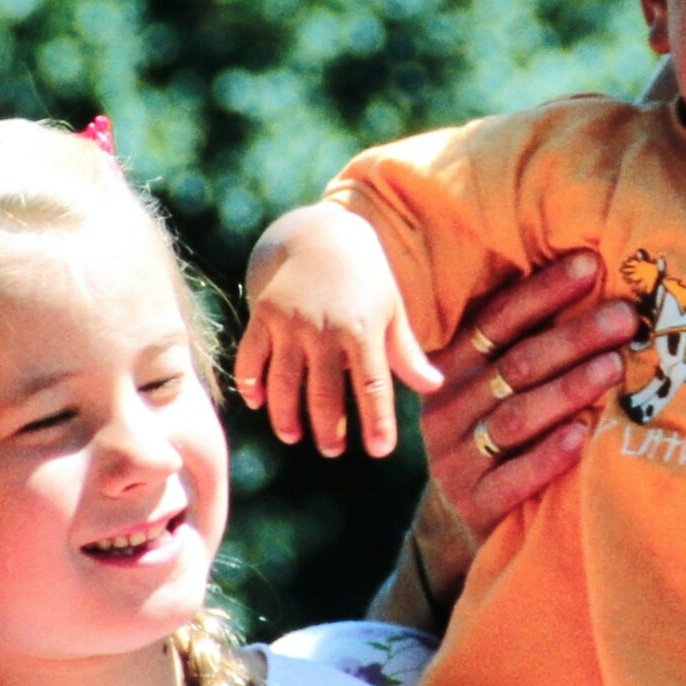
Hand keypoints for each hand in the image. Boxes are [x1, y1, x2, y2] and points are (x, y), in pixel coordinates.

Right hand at [234, 205, 441, 457]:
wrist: (321, 233)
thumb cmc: (365, 278)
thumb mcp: (391, 309)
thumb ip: (407, 352)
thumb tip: (434, 387)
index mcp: (362, 329)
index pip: (372, 386)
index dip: (376, 421)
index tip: (379, 451)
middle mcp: (324, 329)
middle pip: (324, 393)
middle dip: (328, 428)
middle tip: (333, 450)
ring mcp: (290, 323)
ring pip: (285, 383)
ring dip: (286, 416)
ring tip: (294, 436)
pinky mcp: (263, 316)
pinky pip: (252, 358)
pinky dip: (251, 384)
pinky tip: (257, 404)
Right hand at [419, 251, 634, 546]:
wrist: (476, 517)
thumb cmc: (504, 436)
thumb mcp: (499, 386)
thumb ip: (527, 343)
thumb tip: (594, 278)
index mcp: (451, 367)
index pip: (497, 320)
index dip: (544, 291)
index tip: (590, 265)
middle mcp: (446, 408)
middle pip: (515, 364)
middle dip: (574, 337)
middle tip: (624, 317)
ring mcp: (455, 458)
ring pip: (516, 416)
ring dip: (568, 389)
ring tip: (614, 368)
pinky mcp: (473, 503)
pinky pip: (511, 478)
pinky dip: (547, 456)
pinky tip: (581, 437)